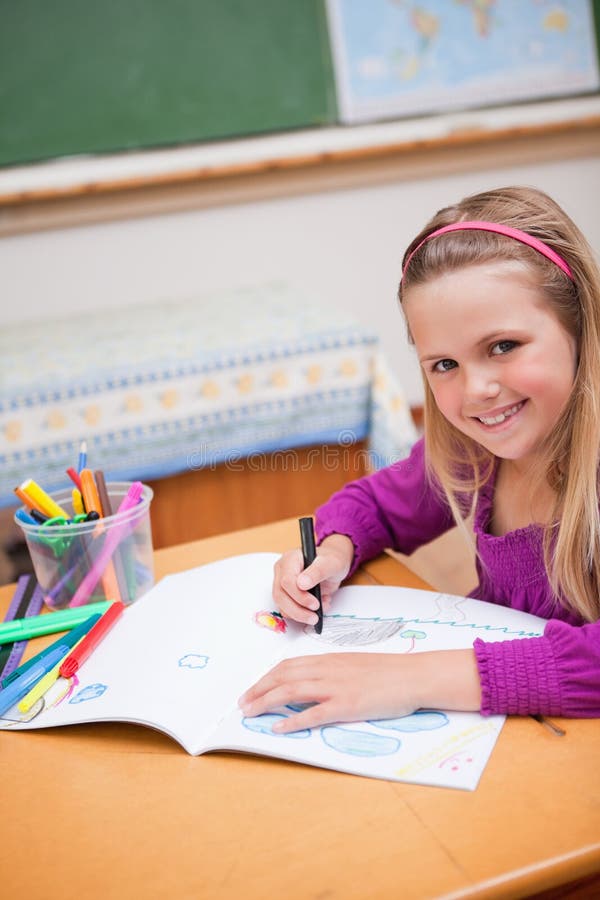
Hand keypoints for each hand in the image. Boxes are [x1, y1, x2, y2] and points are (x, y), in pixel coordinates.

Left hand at [239, 649, 480, 732]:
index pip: (289, 665)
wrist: (413, 676)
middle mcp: (328, 670)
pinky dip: (293, 720)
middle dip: (259, 689)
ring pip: (292, 690)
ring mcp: (336, 687)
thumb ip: (334, 672)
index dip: (267, 677)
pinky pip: (313, 713)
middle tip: (243, 703)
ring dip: (266, 702)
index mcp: (330, 660)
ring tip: (250, 713)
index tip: (254, 687)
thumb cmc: (389, 673)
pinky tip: (279, 727)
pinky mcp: (347, 705)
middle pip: (283, 675)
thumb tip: (316, 684)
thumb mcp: (356, 665)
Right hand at [272, 534, 353, 625]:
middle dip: (298, 610)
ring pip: (282, 606)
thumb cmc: (331, 560)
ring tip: (319, 612)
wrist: (332, 566)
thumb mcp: (330, 563)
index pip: (287, 581)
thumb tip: (302, 584)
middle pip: (280, 596)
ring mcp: (282, 584)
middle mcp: (282, 572)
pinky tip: (317, 609)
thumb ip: (317, 572)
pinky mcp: (287, 596)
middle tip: (314, 617)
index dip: (299, 596)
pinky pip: (288, 611)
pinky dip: (302, 615)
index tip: (315, 604)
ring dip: (300, 614)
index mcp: (290, 559)